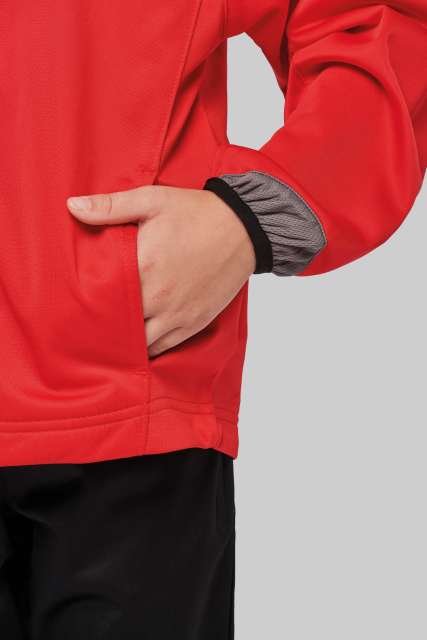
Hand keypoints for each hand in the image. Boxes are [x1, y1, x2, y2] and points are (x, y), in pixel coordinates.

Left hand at [67, 185, 254, 357]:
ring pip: (140, 343)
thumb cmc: (196, 212)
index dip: (89, 301)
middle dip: (105, 322)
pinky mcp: (193, 323)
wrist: (244, 228)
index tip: (80, 298)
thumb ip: (110, 207)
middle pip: (119, 324)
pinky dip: (148, 346)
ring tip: (116, 328)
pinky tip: (139, 337)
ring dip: (126, 338)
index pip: (103, 296)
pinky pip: (162, 347)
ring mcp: (178, 314)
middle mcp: (158, 297)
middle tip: (93, 317)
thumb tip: (73, 207)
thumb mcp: (151, 200)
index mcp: (143, 266)